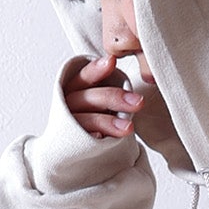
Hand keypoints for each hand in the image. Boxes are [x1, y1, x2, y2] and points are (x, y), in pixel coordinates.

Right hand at [62, 54, 178, 153]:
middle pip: (87, 98)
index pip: (84, 76)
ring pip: (86, 120)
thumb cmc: (97, 114)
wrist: (79, 146)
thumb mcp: (101, 96)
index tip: (111, 62)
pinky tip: (101, 139)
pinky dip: (91, 138)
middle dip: (113, 98)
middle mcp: (68, 104)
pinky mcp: (73, 145)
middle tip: (138, 102)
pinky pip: (81, 142)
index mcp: (75, 88)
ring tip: (128, 128)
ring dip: (107, 122)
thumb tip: (140, 68)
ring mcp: (69, 125)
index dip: (96, 69)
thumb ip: (111, 85)